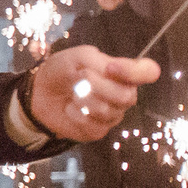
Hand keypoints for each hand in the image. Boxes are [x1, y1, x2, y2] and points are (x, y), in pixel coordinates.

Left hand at [29, 45, 159, 142]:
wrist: (39, 93)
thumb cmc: (62, 71)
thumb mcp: (77, 56)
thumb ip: (98, 60)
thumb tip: (112, 69)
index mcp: (123, 73)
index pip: (148, 71)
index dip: (135, 71)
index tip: (111, 68)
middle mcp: (123, 94)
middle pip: (127, 96)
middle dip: (98, 86)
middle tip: (79, 77)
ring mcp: (113, 114)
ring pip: (109, 111)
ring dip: (84, 99)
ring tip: (73, 94)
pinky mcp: (98, 131)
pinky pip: (94, 125)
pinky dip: (77, 115)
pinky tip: (70, 109)